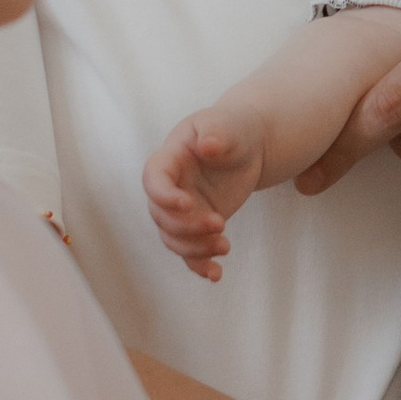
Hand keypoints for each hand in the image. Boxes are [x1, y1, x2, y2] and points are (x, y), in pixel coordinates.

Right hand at [143, 112, 261, 279]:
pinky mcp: (196, 226)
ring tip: (225, 247)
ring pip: (173, 239)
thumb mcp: (226, 125)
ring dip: (195, 249)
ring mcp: (181, 210)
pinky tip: (216, 275)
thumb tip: (207, 145)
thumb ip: (216, 133)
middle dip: (188, 226)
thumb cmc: (231, 129)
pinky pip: (189, 252)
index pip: (153, 180)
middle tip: (220, 224)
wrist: (247, 147)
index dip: (164, 196)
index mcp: (169, 159)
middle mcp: (169, 188)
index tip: (188, 204)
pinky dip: (200, 265)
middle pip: (162, 217)